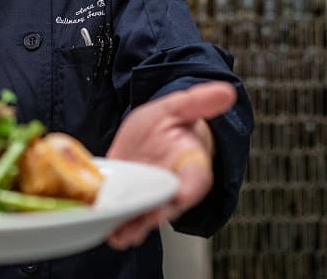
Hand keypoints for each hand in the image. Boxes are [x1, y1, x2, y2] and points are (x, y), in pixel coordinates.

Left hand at [104, 81, 235, 249]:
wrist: (153, 132)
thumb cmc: (171, 124)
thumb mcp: (179, 107)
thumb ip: (199, 102)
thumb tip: (227, 91)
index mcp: (193, 167)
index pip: (197, 180)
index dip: (190, 188)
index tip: (182, 195)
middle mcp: (172, 187)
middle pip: (167, 206)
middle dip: (154, 216)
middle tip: (143, 223)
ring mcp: (148, 194)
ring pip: (143, 215)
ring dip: (131, 226)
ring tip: (117, 235)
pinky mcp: (127, 195)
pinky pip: (122, 210)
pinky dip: (112, 219)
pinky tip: (99, 224)